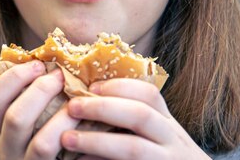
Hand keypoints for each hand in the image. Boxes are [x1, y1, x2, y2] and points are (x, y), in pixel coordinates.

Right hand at [0, 61, 79, 158]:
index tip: (39, 64)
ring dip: (59, 114)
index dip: (14, 77)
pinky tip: (86, 124)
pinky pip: (51, 151)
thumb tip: (56, 62)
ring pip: (37, 139)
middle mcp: (4, 146)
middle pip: (14, 115)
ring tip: (77, 101)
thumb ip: (36, 97)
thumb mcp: (33, 118)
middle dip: (39, 91)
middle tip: (61, 76)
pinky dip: (68, 133)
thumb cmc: (52, 138)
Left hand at [61, 79, 209, 159]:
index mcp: (167, 123)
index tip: (91, 87)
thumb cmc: (160, 158)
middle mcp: (172, 140)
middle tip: (72, 107)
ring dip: (96, 141)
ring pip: (133, 148)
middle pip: (141, 116)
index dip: (119, 87)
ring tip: (67, 139)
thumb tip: (88, 96)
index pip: (149, 94)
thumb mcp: (155, 135)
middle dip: (103, 108)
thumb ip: (130, 118)